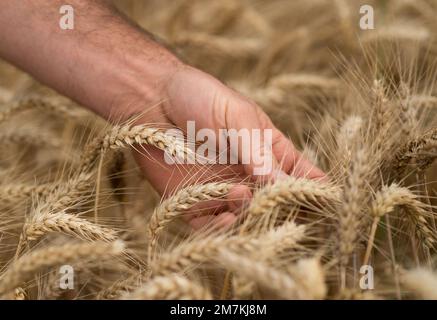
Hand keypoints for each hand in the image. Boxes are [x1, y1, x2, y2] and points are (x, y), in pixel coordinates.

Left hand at [132, 64, 325, 227]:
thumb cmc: (200, 97)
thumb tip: (280, 183)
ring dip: (249, 216)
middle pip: (276, 205)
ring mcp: (223, 192)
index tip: (325, 199)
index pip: (301, 175)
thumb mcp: (237, 116)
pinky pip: (213, 228)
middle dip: (280, 209)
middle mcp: (249, 176)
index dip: (315, 189)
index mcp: (268, 152)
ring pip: (247, 220)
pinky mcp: (194, 204)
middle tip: (276, 203)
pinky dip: (221, 228)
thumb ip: (257, 151)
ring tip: (240, 193)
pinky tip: (224, 214)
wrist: (151, 99)